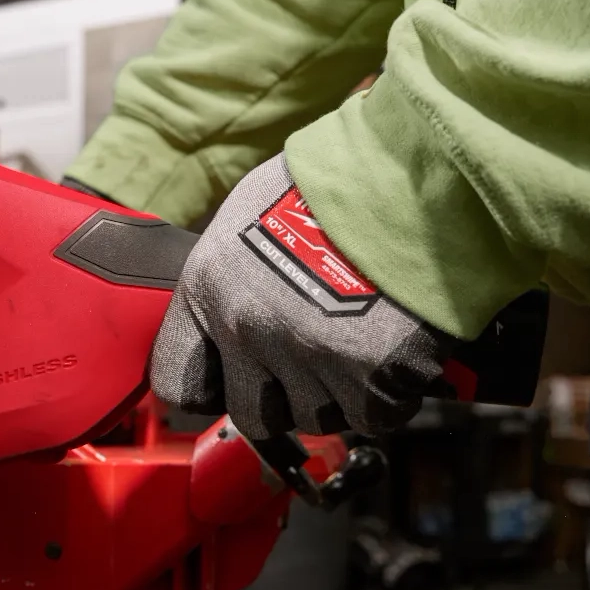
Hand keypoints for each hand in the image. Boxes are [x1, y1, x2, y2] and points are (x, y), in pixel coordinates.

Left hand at [151, 153, 451, 438]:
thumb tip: (225, 321)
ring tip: (363, 338)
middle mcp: (247, 327)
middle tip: (318, 358)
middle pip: (252, 414)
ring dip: (341, 394)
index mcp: (208, 287)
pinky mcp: (368, 374)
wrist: (412, 171)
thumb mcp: (249, 217)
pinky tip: (397, 351)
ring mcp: (306, 354)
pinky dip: (390, 396)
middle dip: (285, 398)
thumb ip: (229, 281)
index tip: (235, 381)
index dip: (212, 387)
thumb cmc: (335, 182)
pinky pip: (373, 417)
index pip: (178, 380)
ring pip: (317, 417)